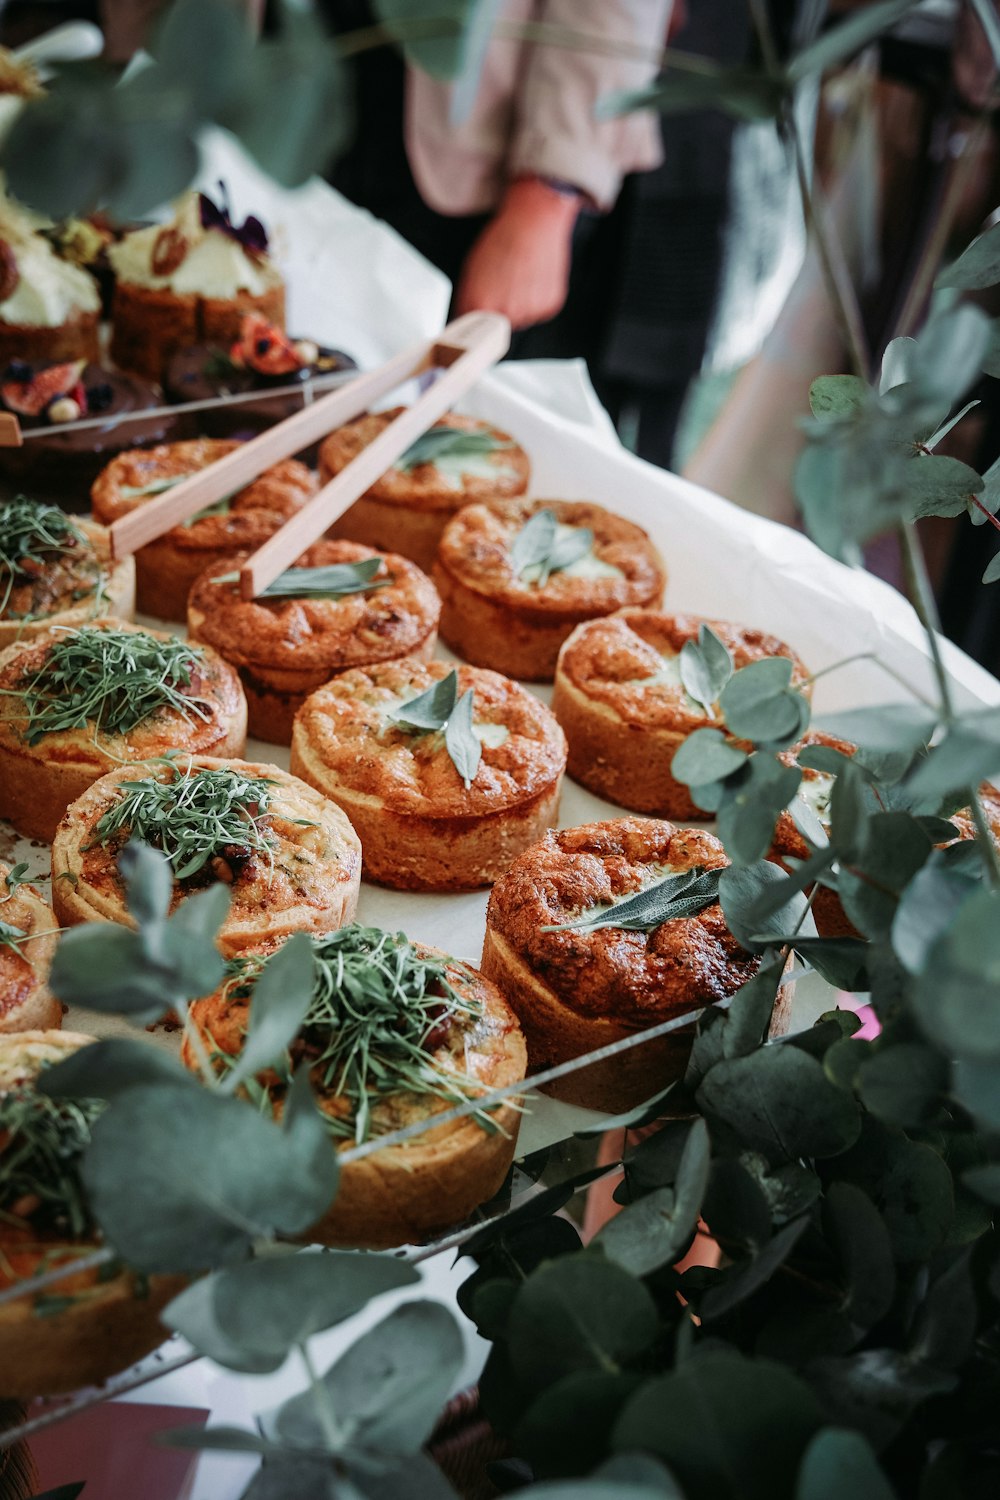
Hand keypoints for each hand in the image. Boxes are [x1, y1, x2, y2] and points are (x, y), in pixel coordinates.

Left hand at [454, 177, 580, 329]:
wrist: (534, 221)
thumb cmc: (503, 238)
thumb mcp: (472, 268)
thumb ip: (467, 297)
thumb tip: (466, 315)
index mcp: (483, 304)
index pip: (474, 326)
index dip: (477, 315)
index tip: (479, 309)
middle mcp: (507, 313)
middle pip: (499, 326)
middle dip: (499, 309)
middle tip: (504, 283)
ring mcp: (530, 311)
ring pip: (521, 320)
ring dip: (520, 305)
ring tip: (520, 277)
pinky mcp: (549, 307)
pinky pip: (538, 311)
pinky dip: (536, 299)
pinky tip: (533, 278)